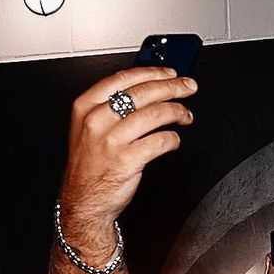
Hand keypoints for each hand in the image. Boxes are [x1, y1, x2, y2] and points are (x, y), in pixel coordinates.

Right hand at [58, 67, 196, 258]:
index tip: (170, 73)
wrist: (84, 201)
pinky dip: (172, 139)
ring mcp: (111, 141)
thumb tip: (147, 89)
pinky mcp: (126, 161)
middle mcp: (97, 120)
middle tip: (188, 87)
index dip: (152, 72)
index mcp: (86, 106)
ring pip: (154, 114)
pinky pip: (159, 142)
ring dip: (176, 111)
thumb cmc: (90, 166)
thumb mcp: (89, 128)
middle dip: (172, 87)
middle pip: (142, 93)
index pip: (123, 79)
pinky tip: (175, 140)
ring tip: (186, 114)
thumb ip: (112, 107)